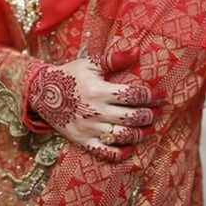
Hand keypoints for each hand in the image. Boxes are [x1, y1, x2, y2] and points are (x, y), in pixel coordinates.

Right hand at [27, 49, 164, 161]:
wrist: (42, 93)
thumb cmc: (70, 75)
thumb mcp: (90, 63)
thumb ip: (114, 59)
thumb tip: (136, 52)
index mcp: (99, 90)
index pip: (133, 95)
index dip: (152, 96)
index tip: (162, 95)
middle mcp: (96, 111)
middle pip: (132, 117)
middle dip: (149, 115)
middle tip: (157, 111)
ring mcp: (89, 128)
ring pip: (123, 136)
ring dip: (140, 133)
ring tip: (148, 128)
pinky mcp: (83, 141)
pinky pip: (105, 152)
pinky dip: (121, 152)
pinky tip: (130, 147)